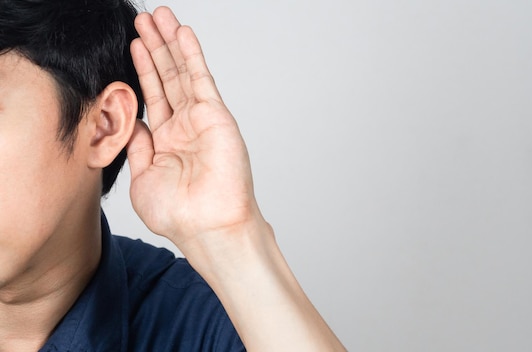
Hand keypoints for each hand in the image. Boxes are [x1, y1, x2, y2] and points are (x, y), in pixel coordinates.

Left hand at [127, 7, 262, 245]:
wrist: (208, 227)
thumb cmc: (180, 214)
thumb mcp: (144, 178)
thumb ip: (138, 147)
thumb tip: (134, 122)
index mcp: (167, 142)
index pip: (153, 96)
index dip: (143, 70)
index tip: (135, 45)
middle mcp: (185, 126)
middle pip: (167, 78)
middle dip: (155, 47)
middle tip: (145, 19)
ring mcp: (201, 119)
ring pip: (182, 72)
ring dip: (170, 43)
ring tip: (159, 16)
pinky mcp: (215, 116)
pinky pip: (200, 79)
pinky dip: (191, 55)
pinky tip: (182, 34)